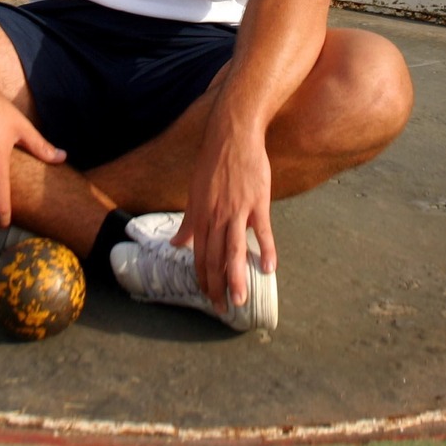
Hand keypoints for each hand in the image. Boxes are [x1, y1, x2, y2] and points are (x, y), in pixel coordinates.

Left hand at [172, 118, 276, 311]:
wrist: (232, 136)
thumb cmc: (213, 163)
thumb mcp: (194, 193)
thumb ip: (188, 222)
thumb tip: (176, 244)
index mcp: (200, 216)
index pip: (200, 255)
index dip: (203, 278)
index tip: (207, 297)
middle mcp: (216, 217)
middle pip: (215, 258)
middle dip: (217, 286)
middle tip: (223, 309)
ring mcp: (237, 210)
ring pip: (234, 250)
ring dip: (236, 277)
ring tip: (240, 299)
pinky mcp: (257, 202)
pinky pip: (262, 230)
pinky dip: (266, 250)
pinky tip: (268, 269)